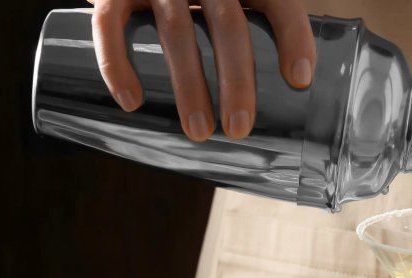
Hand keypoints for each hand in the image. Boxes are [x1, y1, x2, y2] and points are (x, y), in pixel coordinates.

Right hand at [89, 0, 315, 140]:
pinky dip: (117, 64)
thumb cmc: (195, 0)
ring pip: (176, 32)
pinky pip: (111, 25)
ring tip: (198, 131)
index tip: (300, 80)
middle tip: (239, 128)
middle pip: (227, 25)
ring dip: (188, 86)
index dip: (293, 36)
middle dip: (236, 80)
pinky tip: (132, 101)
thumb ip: (250, 36)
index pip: (277, 1)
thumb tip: (284, 95)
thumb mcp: (228, 6)